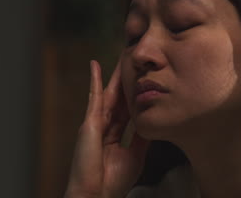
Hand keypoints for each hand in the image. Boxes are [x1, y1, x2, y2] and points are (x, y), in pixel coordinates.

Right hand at [65, 60, 149, 197]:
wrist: (98, 193)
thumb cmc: (114, 180)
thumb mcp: (136, 155)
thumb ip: (141, 137)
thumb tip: (151, 122)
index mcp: (115, 134)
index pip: (127, 109)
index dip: (134, 95)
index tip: (143, 80)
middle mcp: (105, 126)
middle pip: (118, 98)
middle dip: (126, 80)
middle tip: (134, 61)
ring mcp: (95, 123)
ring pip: (108, 93)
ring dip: (114, 75)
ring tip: (122, 57)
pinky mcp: (89, 123)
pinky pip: (94, 98)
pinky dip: (94, 81)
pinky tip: (95, 66)